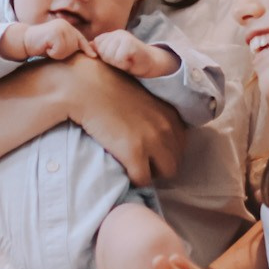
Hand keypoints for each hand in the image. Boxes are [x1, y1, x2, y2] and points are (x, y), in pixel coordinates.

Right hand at [22, 18, 95, 61]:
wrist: (24, 40)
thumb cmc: (42, 45)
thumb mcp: (58, 44)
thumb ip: (69, 45)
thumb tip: (84, 52)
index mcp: (68, 27)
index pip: (80, 39)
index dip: (87, 48)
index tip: (93, 56)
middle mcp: (66, 25)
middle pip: (74, 47)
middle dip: (64, 54)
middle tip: (52, 49)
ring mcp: (60, 27)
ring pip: (67, 50)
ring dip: (57, 54)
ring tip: (49, 48)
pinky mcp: (54, 32)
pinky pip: (59, 50)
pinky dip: (52, 53)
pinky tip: (46, 47)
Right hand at [56, 57, 186, 185]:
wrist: (88, 89)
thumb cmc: (109, 91)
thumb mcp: (143, 100)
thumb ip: (155, 115)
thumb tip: (154, 134)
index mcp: (170, 115)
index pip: (180, 145)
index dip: (165, 152)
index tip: (150, 153)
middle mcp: (166, 128)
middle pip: (175, 161)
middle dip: (160, 166)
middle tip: (142, 163)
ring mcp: (152, 141)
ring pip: (165, 173)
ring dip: (151, 174)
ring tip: (134, 168)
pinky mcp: (134, 153)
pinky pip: (143, 179)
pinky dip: (134, 179)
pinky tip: (124, 171)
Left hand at [92, 29, 178, 79]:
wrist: (152, 62)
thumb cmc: (131, 60)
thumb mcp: (114, 53)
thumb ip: (102, 49)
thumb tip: (87, 45)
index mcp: (113, 34)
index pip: (97, 44)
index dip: (104, 55)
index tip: (117, 57)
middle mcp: (118, 34)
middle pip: (102, 52)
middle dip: (111, 61)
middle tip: (123, 59)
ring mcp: (125, 38)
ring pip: (110, 56)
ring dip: (118, 63)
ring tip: (127, 61)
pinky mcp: (131, 45)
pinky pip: (119, 59)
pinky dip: (124, 64)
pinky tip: (131, 62)